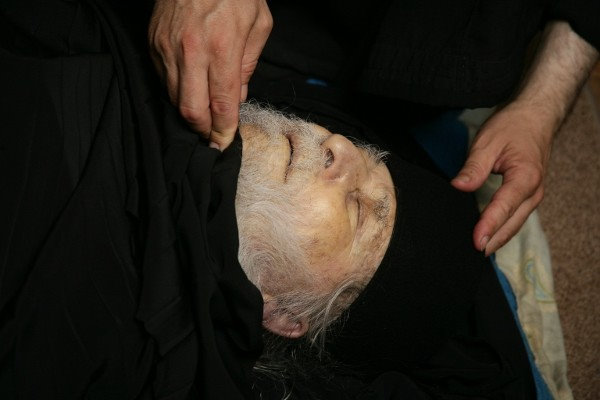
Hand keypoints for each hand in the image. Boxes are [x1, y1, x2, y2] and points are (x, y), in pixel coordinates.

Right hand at [149, 0, 271, 149]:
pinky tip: (190, 90)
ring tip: (202, 117)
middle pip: (190, 110)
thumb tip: (237, 97)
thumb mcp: (258, 25)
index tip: (224, 143)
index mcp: (222, 48)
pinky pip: (163, 79)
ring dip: (189, 113)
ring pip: (173, 98)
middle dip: (202, 131)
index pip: (221, 104)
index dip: (223, 130)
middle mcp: (191, 51)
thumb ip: (248, 65)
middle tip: (212, 137)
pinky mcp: (153, 43)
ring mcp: (167, 48)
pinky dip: (177, 91)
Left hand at [451, 102, 552, 254]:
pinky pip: (516, 218)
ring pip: (515, 224)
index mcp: (525, 177)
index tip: (477, 241)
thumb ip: (474, 167)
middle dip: (494, 239)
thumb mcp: (488, 142)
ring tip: (479, 251)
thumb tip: (459, 187)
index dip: (489, 225)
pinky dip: (503, 229)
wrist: (535, 118)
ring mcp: (533, 195)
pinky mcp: (528, 196)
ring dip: (499, 238)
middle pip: (513, 222)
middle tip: (474, 253)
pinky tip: (489, 237)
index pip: (504, 206)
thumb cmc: (512, 127)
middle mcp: (534, 190)